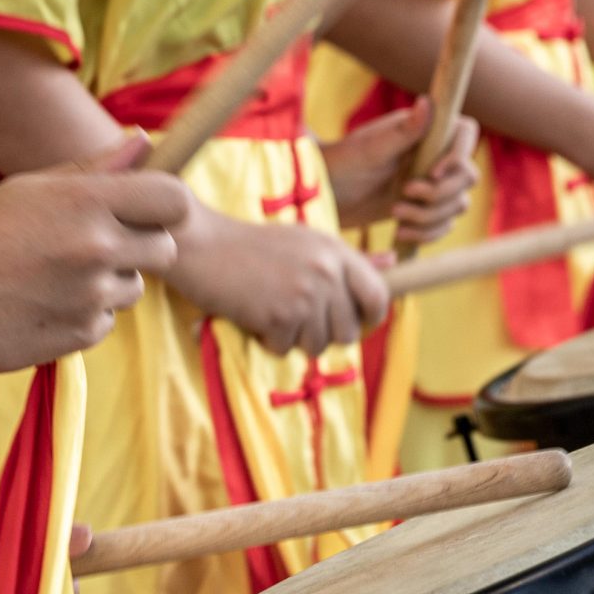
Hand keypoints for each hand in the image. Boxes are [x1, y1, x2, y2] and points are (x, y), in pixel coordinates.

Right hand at [0, 135, 188, 371]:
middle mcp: (96, 247)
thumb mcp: (32, 188)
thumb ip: (96, 169)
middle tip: (96, 245)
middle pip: (165, 248)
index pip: (173, 199)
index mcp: (86, 200)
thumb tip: (145, 141)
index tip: (147, 210)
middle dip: (141, 247)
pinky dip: (83, 315)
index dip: (165, 205)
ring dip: (109, 283)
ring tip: (54, 275)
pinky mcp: (79, 335)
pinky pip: (105, 322)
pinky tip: (41, 303)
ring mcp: (90, 295)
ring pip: (134, 288)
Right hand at [168, 207, 392, 355]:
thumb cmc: (250, 247)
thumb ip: (346, 260)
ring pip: (318, 346)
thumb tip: (393, 263)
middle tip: (297, 322)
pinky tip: (253, 316)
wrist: (200, 245)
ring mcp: (304, 293)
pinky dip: (267, 341)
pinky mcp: (280, 314)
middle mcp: (326, 271)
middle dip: (324, 336)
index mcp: (335, 250)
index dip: (373, 318)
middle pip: (349, 332)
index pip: (378, 295)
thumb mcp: (305, 243)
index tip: (357, 325)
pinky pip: (285, 349)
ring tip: (272, 314)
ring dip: (294, 340)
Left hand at [321, 100, 482, 248]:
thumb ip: (404, 131)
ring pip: (458, 204)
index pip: (465, 133)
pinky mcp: (424, 208)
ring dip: (429, 216)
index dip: (459, 154)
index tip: (433, 173)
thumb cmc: (342, 163)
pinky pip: (444, 225)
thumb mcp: (371, 149)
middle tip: (403, 195)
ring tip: (395, 213)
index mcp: (425, 131)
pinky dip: (427, 234)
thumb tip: (428, 101)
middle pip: (468, 176)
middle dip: (439, 194)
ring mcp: (432, 183)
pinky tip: (400, 233)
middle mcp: (434, 154)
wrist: (325, 196)